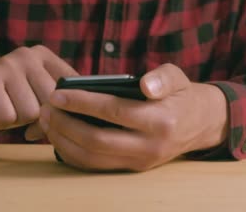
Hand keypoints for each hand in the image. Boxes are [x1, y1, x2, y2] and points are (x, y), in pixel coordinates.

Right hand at [0, 45, 77, 139]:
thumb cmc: (11, 101)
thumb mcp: (39, 96)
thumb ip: (58, 101)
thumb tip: (72, 118)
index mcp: (44, 55)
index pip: (69, 87)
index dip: (62, 110)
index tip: (50, 115)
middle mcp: (27, 54)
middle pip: (50, 101)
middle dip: (39, 118)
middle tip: (22, 114)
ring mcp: (7, 64)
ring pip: (30, 112)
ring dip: (19, 120)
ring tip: (8, 108)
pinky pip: (7, 116)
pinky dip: (1, 122)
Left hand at [40, 64, 228, 171]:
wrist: (200, 124)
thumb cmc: (181, 95)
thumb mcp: (177, 77)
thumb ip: (161, 78)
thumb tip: (145, 84)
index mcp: (161, 121)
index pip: (113, 112)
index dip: (82, 103)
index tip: (57, 94)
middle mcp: (150, 146)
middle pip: (97, 141)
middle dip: (65, 124)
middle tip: (45, 109)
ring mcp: (141, 161)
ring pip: (93, 158)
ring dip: (64, 141)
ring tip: (47, 121)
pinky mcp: (133, 169)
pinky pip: (96, 166)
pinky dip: (73, 154)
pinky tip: (59, 137)